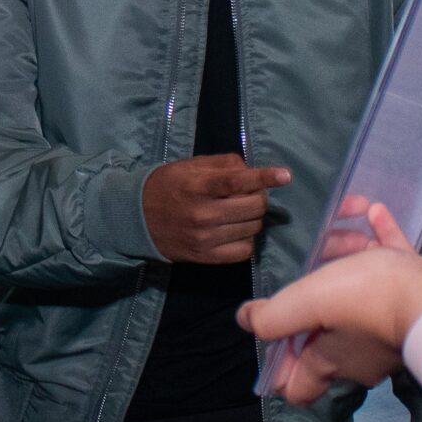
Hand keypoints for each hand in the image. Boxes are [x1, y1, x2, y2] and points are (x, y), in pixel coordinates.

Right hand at [143, 152, 291, 264]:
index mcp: (198, 187)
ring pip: (253, 228)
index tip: (285, 176)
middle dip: (259, 196)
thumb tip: (251, 172)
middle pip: (254, 206)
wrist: (136, 218)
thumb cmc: (168, 186)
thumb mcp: (190, 166)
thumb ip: (223, 164)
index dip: (265, 178)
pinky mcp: (206, 257)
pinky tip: (236, 231)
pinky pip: (244, 251)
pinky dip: (247, 239)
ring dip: (253, 217)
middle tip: (249, 193)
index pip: (238, 182)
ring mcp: (205, 239)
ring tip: (239, 211)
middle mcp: (203, 214)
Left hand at [238, 202, 421, 403]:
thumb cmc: (369, 302)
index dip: (282, 371)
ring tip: (351, 227)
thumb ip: (274, 316)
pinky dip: (383, 244)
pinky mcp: (420, 304)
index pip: (299, 387)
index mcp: (330, 359)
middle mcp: (359, 354)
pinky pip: (395, 271)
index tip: (276, 343)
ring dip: (352, 262)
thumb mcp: (309, 302)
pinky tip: (376, 213)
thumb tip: (247, 321)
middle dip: (316, 299)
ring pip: (361, 298)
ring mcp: (393, 330)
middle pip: (327, 333)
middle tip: (314, 263)